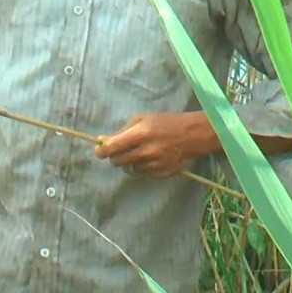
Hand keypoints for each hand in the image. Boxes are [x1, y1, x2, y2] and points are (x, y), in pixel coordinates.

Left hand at [94, 112, 216, 177]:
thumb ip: (123, 130)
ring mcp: (155, 164)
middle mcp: (147, 150)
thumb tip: (103, 140)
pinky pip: (143, 174)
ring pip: (130, 169)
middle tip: (117, 152)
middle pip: (119, 161)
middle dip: (114, 157)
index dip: (102, 151)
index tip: (98, 152)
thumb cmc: (165, 122)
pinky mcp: (162, 173)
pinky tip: (147, 158)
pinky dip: (140, 167)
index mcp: (141, 133)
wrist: (193, 135)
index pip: (113, 147)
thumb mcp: (143, 118)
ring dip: (128, 162)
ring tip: (136, 153)